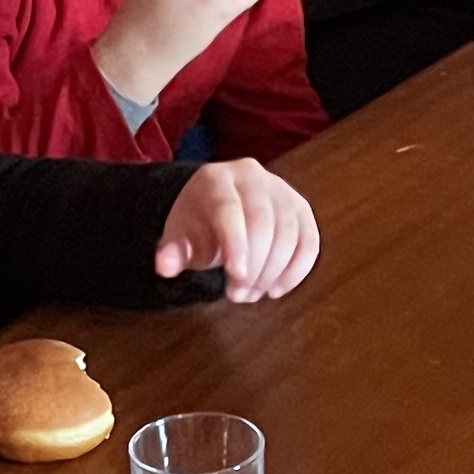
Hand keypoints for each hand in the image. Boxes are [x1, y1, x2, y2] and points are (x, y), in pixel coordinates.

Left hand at [156, 160, 318, 301]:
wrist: (220, 204)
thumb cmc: (198, 224)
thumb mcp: (180, 235)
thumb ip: (172, 251)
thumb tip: (165, 266)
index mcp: (217, 179)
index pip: (230, 210)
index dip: (236, 244)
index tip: (236, 277)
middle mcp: (253, 177)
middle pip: (263, 222)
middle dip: (255, 265)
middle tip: (238, 296)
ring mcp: (282, 191)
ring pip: (290, 233)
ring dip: (274, 272)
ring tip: (252, 295)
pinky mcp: (301, 209)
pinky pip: (309, 241)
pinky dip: (297, 270)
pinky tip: (276, 290)